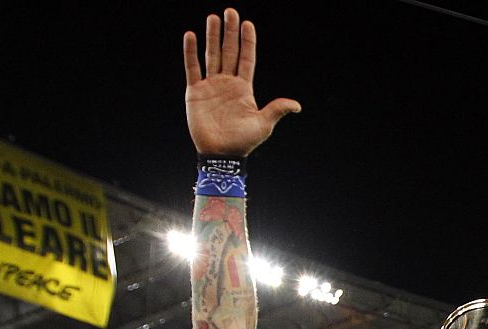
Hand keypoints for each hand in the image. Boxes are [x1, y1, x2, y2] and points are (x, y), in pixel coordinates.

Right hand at [183, 8, 300, 156]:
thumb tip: (297, 105)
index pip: (247, 58)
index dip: (247, 41)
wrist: (221, 154)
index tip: (247, 23)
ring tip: (212, 17)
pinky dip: (191, 52)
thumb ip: (277, 110)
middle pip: (229, 51)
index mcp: (244, 88)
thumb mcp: (264, 124)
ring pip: (211, 55)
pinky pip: (192, 68)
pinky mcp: (194, 91)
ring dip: (211, 36)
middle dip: (229, 32)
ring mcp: (211, 85)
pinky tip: (191, 36)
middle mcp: (227, 83)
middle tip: (230, 11)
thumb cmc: (243, 142)